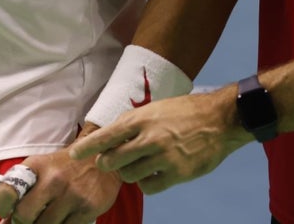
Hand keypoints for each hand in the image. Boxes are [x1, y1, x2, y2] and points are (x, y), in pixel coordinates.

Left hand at [0, 145, 121, 223]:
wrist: (102, 160)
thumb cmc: (65, 167)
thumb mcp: (41, 168)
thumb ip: (22, 191)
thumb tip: (5, 221)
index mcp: (36, 167)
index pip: (9, 189)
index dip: (1, 206)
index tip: (4, 213)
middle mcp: (53, 180)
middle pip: (24, 216)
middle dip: (23, 223)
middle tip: (29, 220)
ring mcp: (72, 195)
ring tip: (46, 219)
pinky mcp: (87, 209)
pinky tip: (62, 221)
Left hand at [67, 87, 251, 193]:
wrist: (219, 119)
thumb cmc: (185, 111)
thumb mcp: (155, 109)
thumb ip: (134, 123)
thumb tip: (111, 137)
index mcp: (141, 118)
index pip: (106, 135)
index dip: (87, 146)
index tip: (74, 154)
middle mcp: (149, 137)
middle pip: (112, 160)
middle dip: (106, 163)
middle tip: (109, 163)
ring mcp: (162, 157)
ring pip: (128, 175)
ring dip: (128, 173)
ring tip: (137, 165)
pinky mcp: (176, 173)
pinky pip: (149, 186)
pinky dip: (146, 182)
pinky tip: (152, 174)